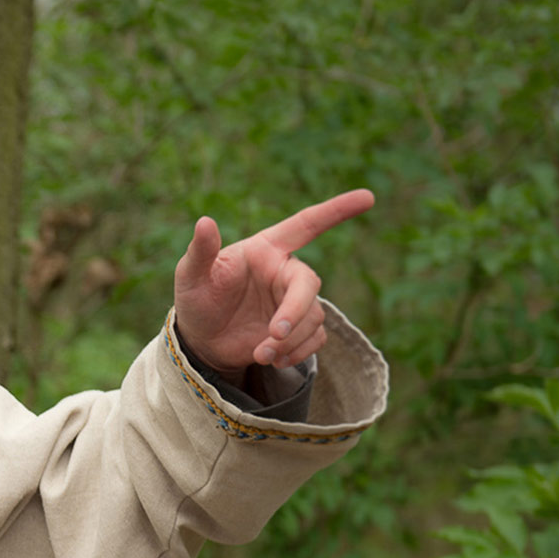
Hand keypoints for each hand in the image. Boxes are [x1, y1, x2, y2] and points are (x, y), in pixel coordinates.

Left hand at [172, 189, 374, 374]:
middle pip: (310, 284)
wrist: (201, 341)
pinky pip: (315, 339)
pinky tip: (272, 360)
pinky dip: (297, 353)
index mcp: (266, 250)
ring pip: (313, 317)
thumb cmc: (196, 299)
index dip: (336, 211)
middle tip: (275, 333)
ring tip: (260, 354)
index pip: (305, 225)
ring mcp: (293, 301)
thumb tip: (204, 222)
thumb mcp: (191, 275)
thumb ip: (201, 251)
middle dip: (296, 310)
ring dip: (290, 340)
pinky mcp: (298, 329)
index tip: (367, 197)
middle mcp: (285, 272)